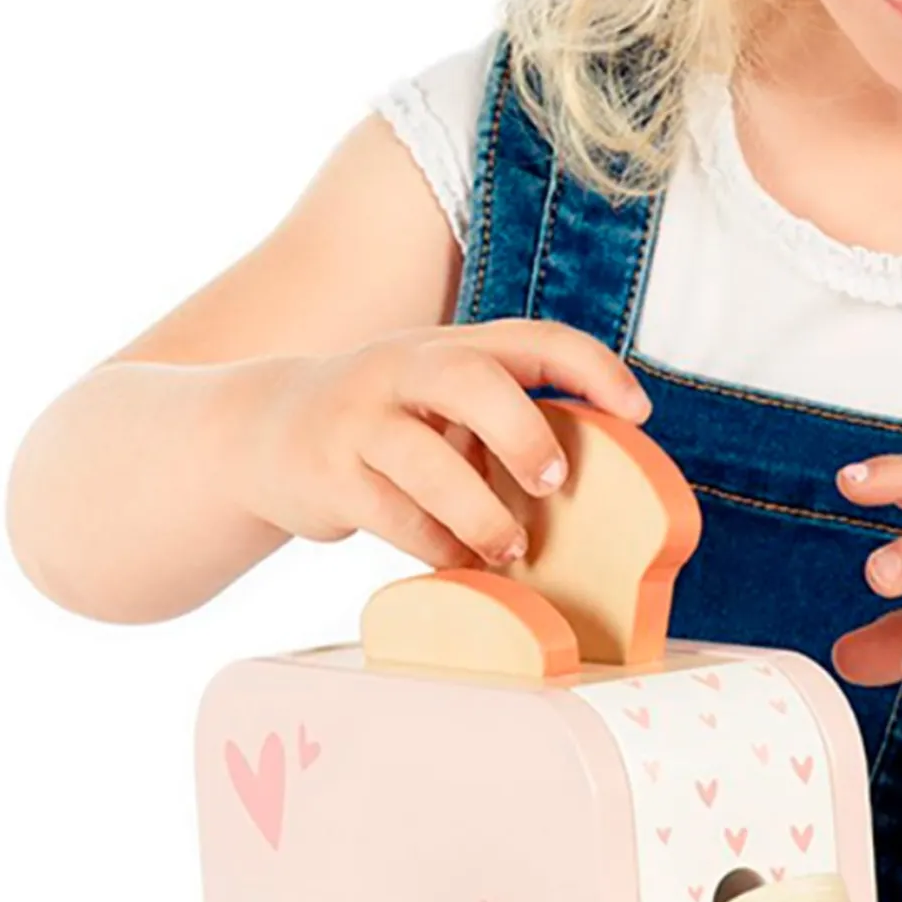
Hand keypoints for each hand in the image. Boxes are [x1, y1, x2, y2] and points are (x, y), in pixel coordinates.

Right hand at [229, 319, 652, 569]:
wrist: (263, 431)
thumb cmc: (385, 419)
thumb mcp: (438, 393)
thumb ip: (501, 410)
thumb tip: (599, 472)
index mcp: (448, 345)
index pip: (531, 338)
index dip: (591, 368)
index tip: (638, 412)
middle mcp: (402, 369)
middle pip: (466, 378)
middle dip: (520, 430)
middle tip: (553, 481)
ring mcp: (359, 419)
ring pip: (423, 460)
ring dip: (478, 512)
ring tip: (510, 548)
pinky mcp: (328, 475)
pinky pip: (390, 516)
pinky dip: (433, 545)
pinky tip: (457, 563)